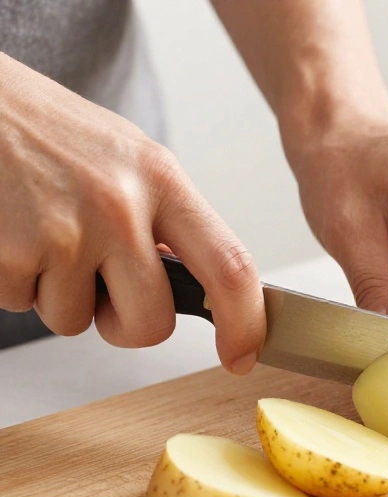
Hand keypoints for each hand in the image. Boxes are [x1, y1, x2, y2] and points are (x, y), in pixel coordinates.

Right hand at [0, 53, 264, 373]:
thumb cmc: (48, 130)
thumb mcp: (127, 157)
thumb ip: (165, 217)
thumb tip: (194, 281)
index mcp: (162, 179)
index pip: (229, 266)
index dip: (243, 323)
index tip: (242, 355)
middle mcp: (120, 207)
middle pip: (151, 323)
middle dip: (125, 326)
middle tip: (101, 289)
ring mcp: (64, 232)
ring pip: (75, 322)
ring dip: (57, 295)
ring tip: (42, 235)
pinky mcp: (11, 254)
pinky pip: (21, 306)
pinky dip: (14, 282)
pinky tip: (11, 233)